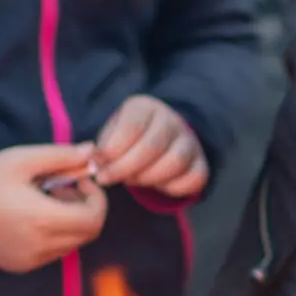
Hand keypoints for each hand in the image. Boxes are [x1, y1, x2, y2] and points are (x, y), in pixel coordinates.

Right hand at [0, 144, 106, 272]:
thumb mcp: (22, 159)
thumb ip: (62, 156)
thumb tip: (93, 153)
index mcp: (43, 219)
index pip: (94, 219)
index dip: (97, 199)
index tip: (81, 181)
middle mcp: (40, 245)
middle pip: (88, 233)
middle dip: (86, 209)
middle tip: (64, 189)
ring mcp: (30, 260)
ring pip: (72, 244)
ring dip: (70, 222)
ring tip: (46, 201)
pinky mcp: (20, 265)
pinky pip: (53, 253)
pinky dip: (55, 235)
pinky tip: (33, 218)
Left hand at [94, 97, 208, 195]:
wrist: (160, 138)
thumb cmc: (128, 138)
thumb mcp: (111, 133)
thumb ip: (102, 147)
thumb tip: (95, 162)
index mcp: (146, 108)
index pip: (132, 126)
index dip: (113, 150)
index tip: (98, 165)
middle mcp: (172, 121)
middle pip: (153, 146)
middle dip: (125, 168)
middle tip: (108, 179)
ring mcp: (190, 142)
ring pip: (175, 162)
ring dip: (147, 178)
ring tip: (132, 179)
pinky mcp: (201, 163)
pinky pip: (192, 179)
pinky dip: (171, 187)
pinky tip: (155, 184)